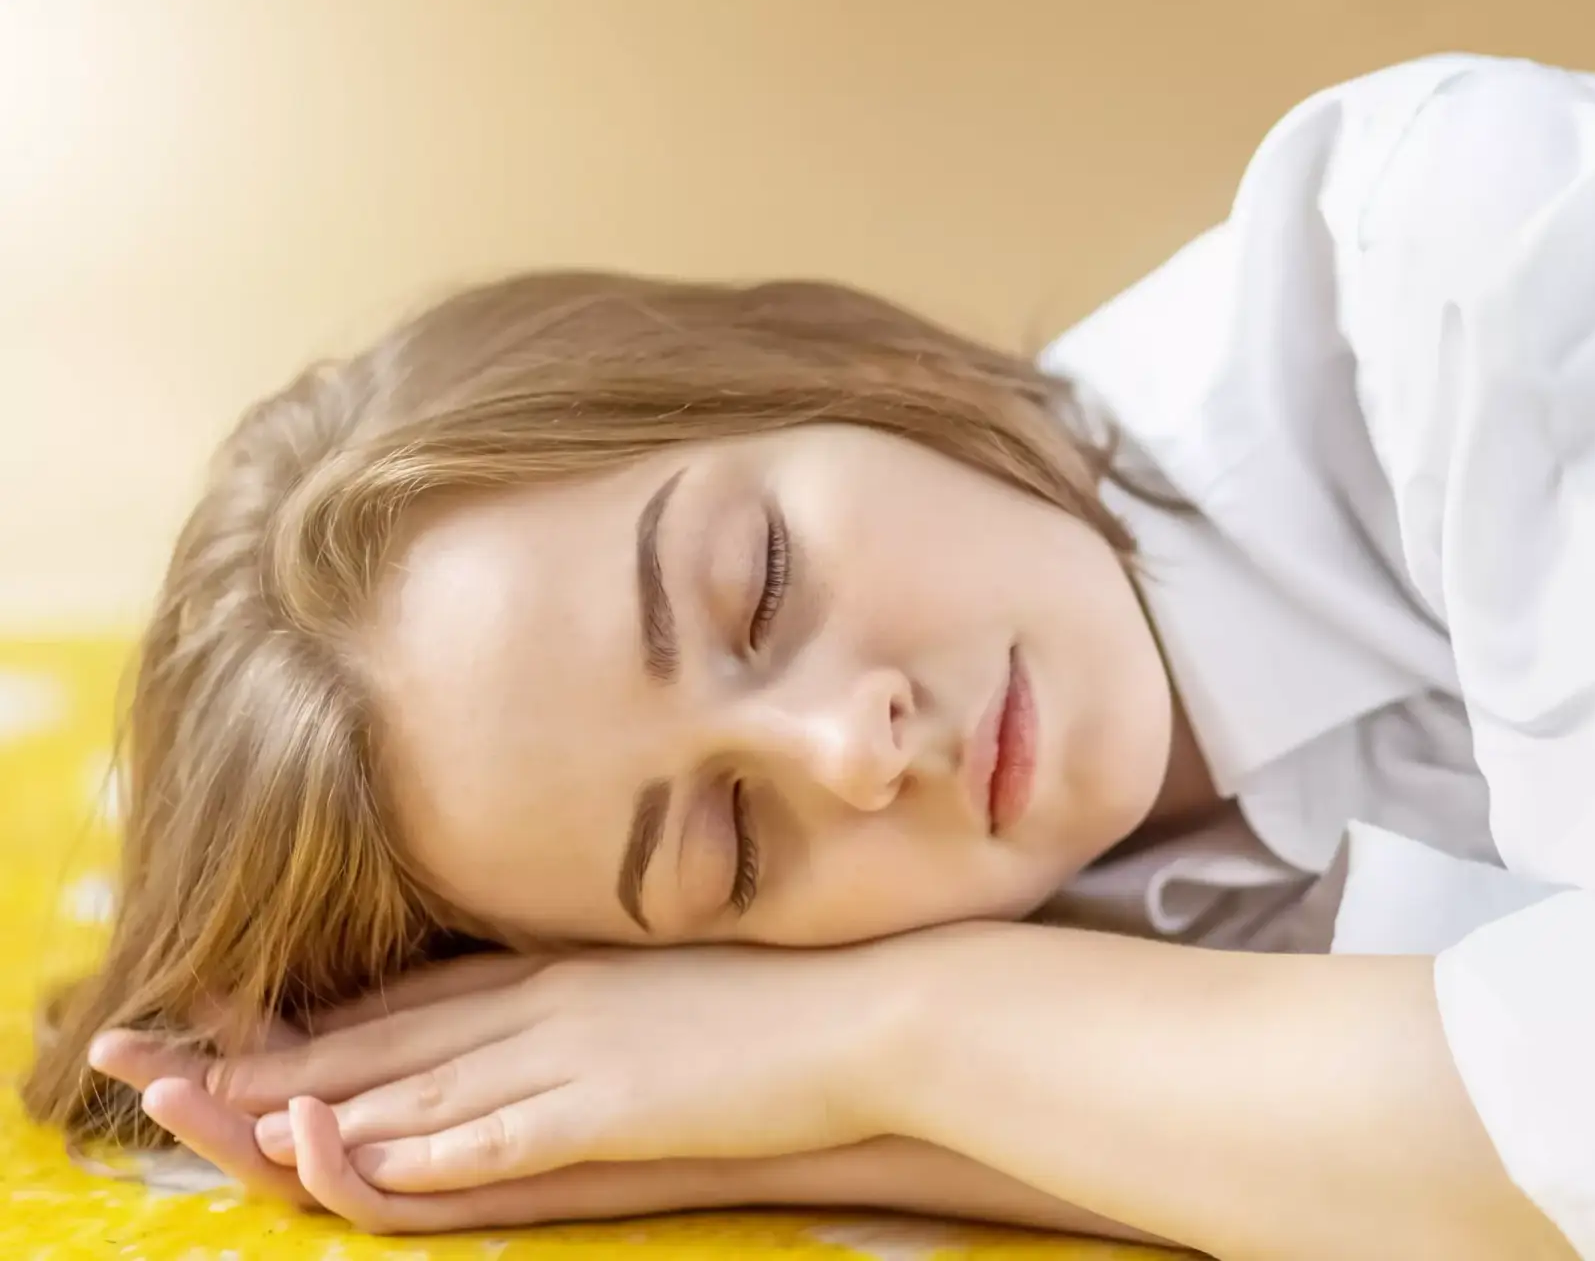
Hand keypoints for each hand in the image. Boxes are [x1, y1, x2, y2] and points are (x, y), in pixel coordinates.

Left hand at [93, 945, 899, 1195]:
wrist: (873, 1007)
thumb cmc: (786, 998)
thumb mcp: (673, 980)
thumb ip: (602, 996)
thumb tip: (563, 1008)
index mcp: (565, 969)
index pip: (418, 994)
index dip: (325, 1014)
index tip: (244, 1020)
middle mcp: (549, 1001)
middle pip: (389, 1034)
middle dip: (279, 1054)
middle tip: (180, 1065)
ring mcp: (576, 1053)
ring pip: (418, 1086)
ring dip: (320, 1109)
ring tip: (229, 1123)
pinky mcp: (612, 1108)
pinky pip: (496, 1136)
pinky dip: (423, 1153)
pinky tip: (362, 1164)